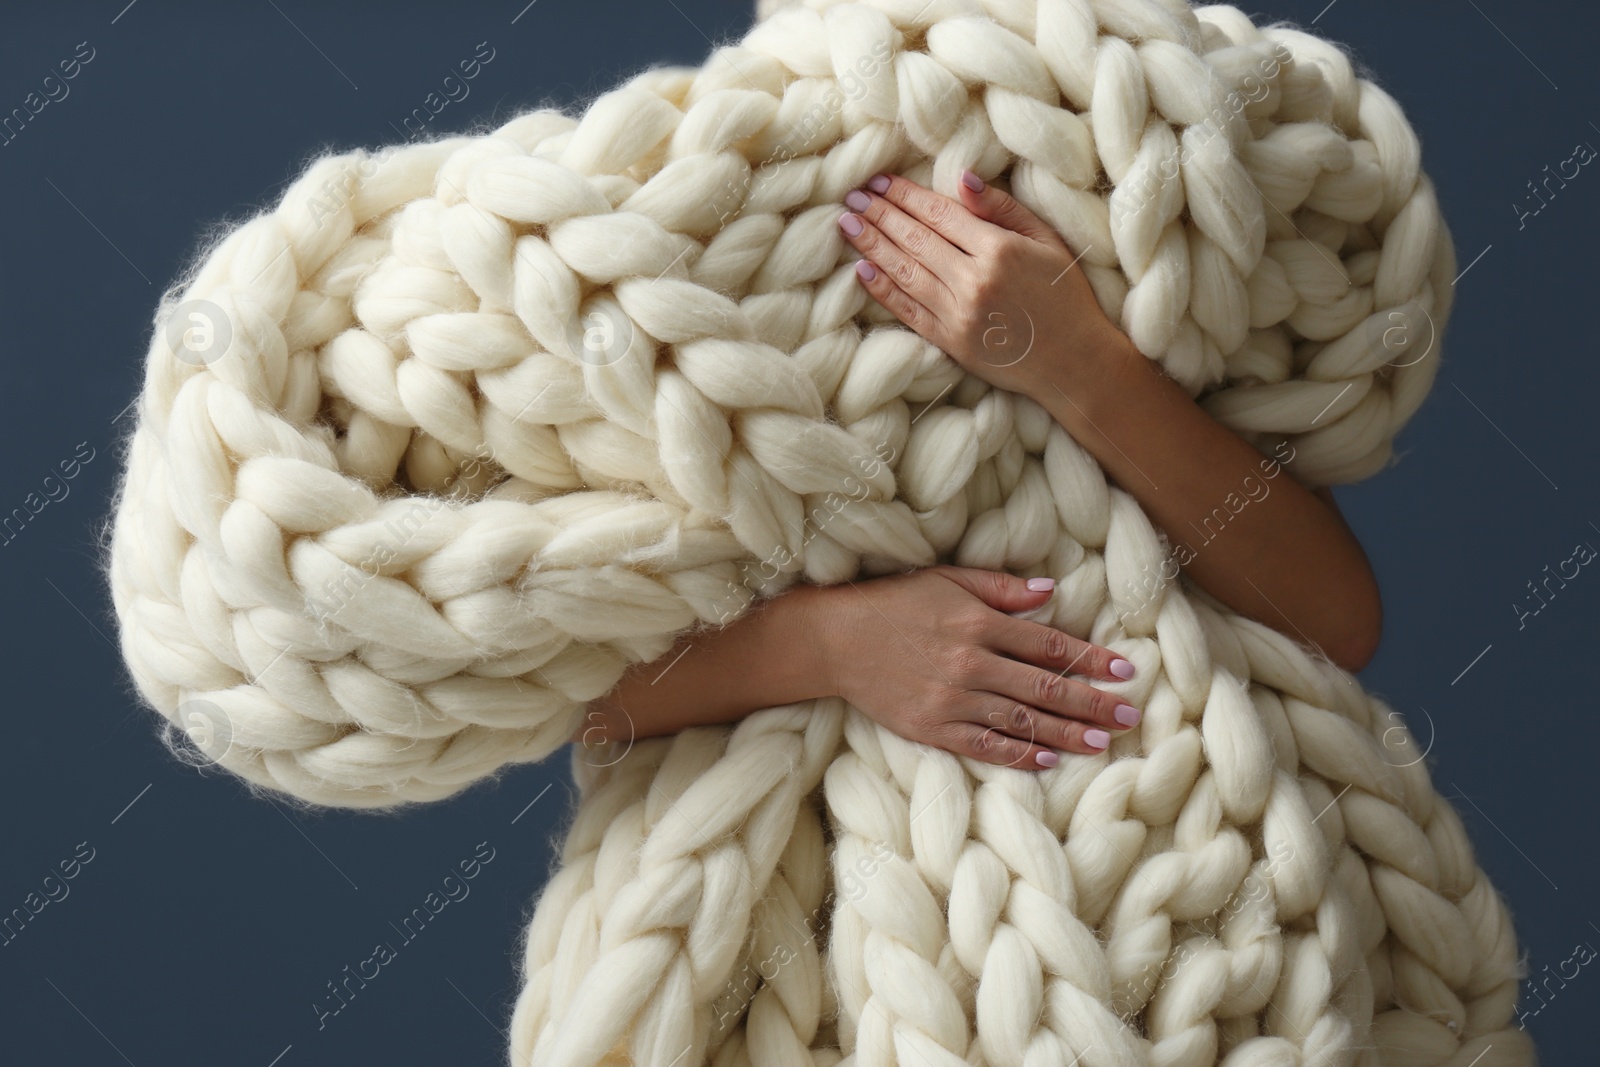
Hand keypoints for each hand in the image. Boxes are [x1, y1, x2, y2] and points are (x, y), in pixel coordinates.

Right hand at [817, 565, 1141, 768]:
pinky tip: (1048, 760)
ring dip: (1066, 733)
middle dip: (1092, 702)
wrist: (834, 640)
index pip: (1049, 645)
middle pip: (1044, 688)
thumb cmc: (893, 603)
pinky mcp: (932, 728)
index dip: (1090, 659)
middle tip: (1129, 715)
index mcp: (978, 623)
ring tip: (1102, 741)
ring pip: (1022, 721)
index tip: (1124, 671)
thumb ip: (1001, 587)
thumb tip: (1052, 591)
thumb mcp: (947, 580)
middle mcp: (970, 664)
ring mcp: (951, 700)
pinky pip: (984, 745)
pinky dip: (1019, 754)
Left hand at [836, 170, 1134, 402]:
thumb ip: (1003, 208)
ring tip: (847, 224)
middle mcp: (973, 280)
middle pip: (915, 239)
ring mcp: (959, 314)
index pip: (939, 214)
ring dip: (871, 245)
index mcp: (999, 249)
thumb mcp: (1047, 241)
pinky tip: (861, 270)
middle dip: (880, 214)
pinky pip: (908, 311)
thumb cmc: (1065, 296)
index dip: (906, 195)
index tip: (881, 181)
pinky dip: (883, 290)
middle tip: (852, 196)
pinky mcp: (950, 343)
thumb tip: (961, 179)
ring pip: (905, 272)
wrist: (1076, 364)